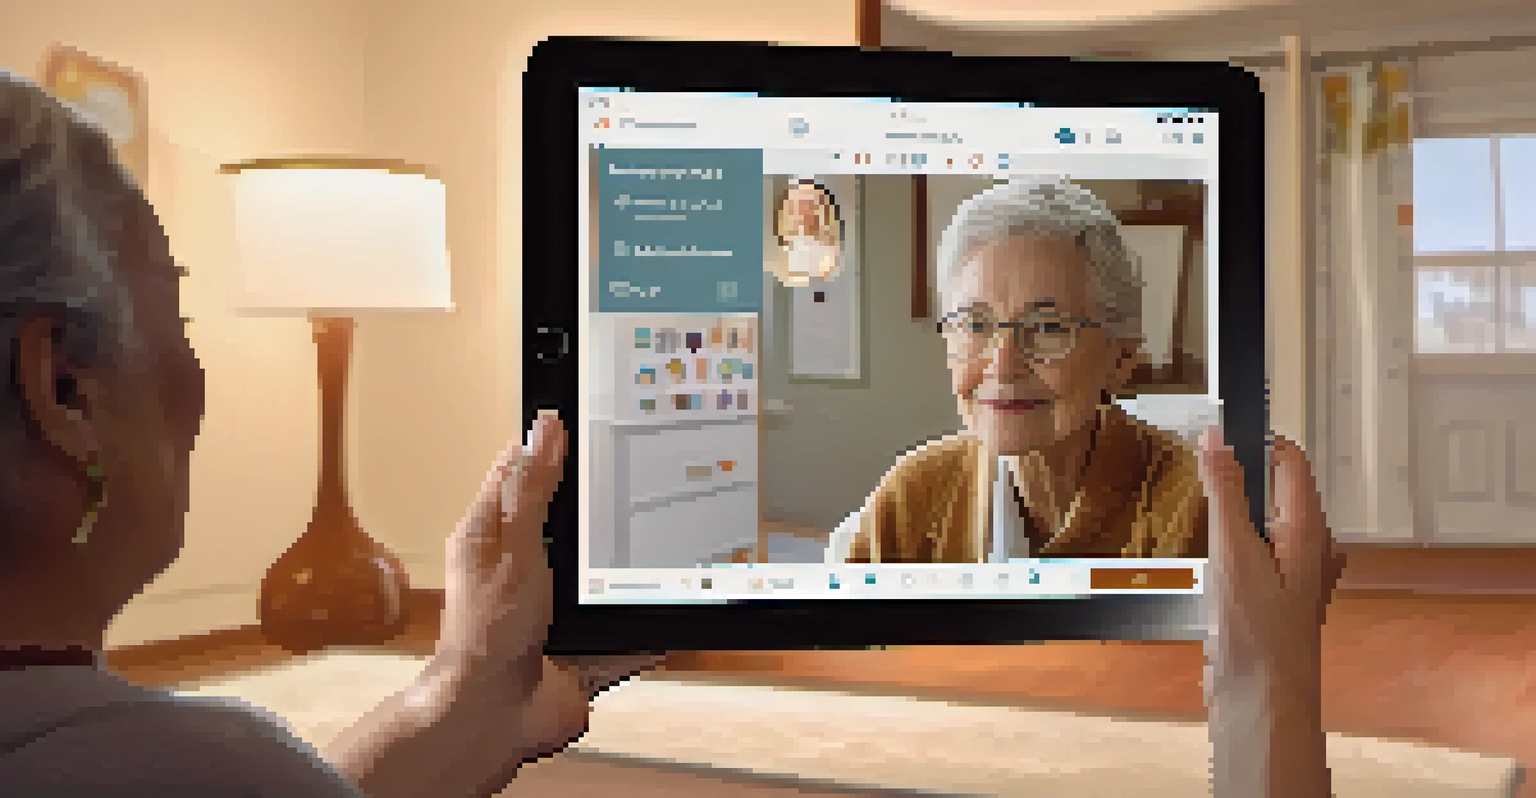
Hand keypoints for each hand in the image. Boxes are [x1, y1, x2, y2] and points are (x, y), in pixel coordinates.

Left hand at [437, 410, 662, 752]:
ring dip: (623, 570)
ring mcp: (550, 610)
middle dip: (597, 509)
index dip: (546, 447)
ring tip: (659, 542)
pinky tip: (667, 615)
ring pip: (596, 577)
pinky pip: (618, 633)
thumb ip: (533, 489)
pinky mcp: (577, 646)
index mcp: (492, 535)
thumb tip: (544, 428)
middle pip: (563, 522)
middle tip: (636, 477)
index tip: (579, 421)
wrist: (497, 716)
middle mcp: (519, 569)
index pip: (518, 473)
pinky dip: (640, 629)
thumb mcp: (516, 546)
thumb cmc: (487, 633)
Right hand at [1197, 428, 1345, 797]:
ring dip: (1233, 514)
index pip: (1289, 459)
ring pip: (1265, 522)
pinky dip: (1232, 546)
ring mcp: (1296, 575)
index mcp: (1308, 528)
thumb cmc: (1257, 634)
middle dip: (1239, 476)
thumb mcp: (1232, 552)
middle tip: (1198, 473)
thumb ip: (1224, 492)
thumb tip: (1216, 436)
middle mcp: (1311, 547)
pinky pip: (1256, 553)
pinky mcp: (1277, 598)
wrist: (1261, 702)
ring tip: (1199, 518)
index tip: (1215, 431)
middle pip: (1277, 489)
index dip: (1255, 439)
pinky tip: (1210, 563)